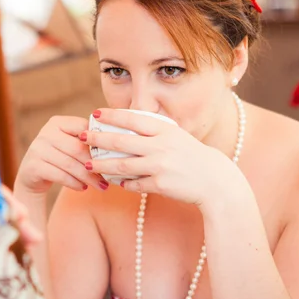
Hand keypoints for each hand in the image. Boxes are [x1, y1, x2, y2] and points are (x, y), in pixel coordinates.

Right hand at [15, 116, 106, 197]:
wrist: (32, 175)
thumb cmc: (59, 158)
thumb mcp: (69, 145)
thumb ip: (86, 142)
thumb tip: (115, 149)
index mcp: (58, 122)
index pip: (83, 128)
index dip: (99, 142)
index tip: (112, 156)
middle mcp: (46, 133)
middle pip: (77, 148)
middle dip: (95, 164)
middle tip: (108, 177)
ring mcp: (38, 149)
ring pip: (70, 164)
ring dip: (87, 177)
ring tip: (99, 186)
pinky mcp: (33, 166)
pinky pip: (60, 175)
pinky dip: (74, 183)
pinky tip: (83, 188)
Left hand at [80, 109, 238, 206]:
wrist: (215, 181)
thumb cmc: (193, 156)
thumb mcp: (177, 137)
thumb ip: (155, 131)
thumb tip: (128, 125)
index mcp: (165, 130)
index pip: (132, 119)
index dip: (111, 116)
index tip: (95, 114)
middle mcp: (160, 146)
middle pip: (121, 141)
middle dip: (98, 139)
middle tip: (83, 137)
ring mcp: (159, 166)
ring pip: (122, 165)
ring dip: (102, 165)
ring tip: (88, 164)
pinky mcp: (159, 184)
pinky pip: (134, 184)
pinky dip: (123, 183)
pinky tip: (115, 182)